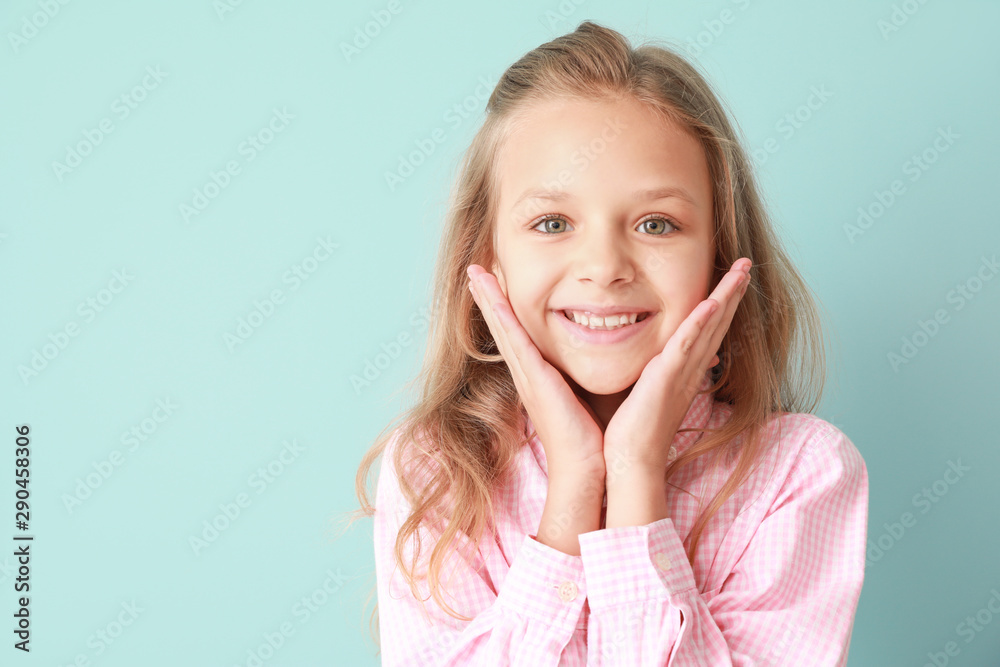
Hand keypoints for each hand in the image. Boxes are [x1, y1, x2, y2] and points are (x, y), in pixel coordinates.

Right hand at [466, 264, 606, 480]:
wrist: (588, 467)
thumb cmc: (592, 437)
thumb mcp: (587, 396)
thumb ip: (586, 375)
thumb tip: (604, 354)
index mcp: (539, 377)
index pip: (518, 334)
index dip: (505, 309)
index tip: (496, 283)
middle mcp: (527, 373)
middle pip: (503, 326)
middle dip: (488, 296)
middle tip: (475, 268)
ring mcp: (527, 375)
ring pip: (503, 327)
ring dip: (487, 298)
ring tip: (475, 271)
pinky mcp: (534, 378)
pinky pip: (514, 339)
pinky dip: (500, 315)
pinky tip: (492, 295)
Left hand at [602, 258, 751, 484]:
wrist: (630, 459)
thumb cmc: (631, 430)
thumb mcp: (644, 392)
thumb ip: (652, 374)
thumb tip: (654, 364)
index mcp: (683, 372)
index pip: (707, 331)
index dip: (722, 305)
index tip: (732, 281)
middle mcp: (690, 369)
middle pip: (718, 323)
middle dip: (733, 292)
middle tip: (746, 265)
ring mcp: (682, 372)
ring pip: (710, 326)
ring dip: (727, 296)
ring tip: (742, 270)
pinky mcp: (668, 377)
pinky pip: (688, 344)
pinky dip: (702, 322)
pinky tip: (713, 302)